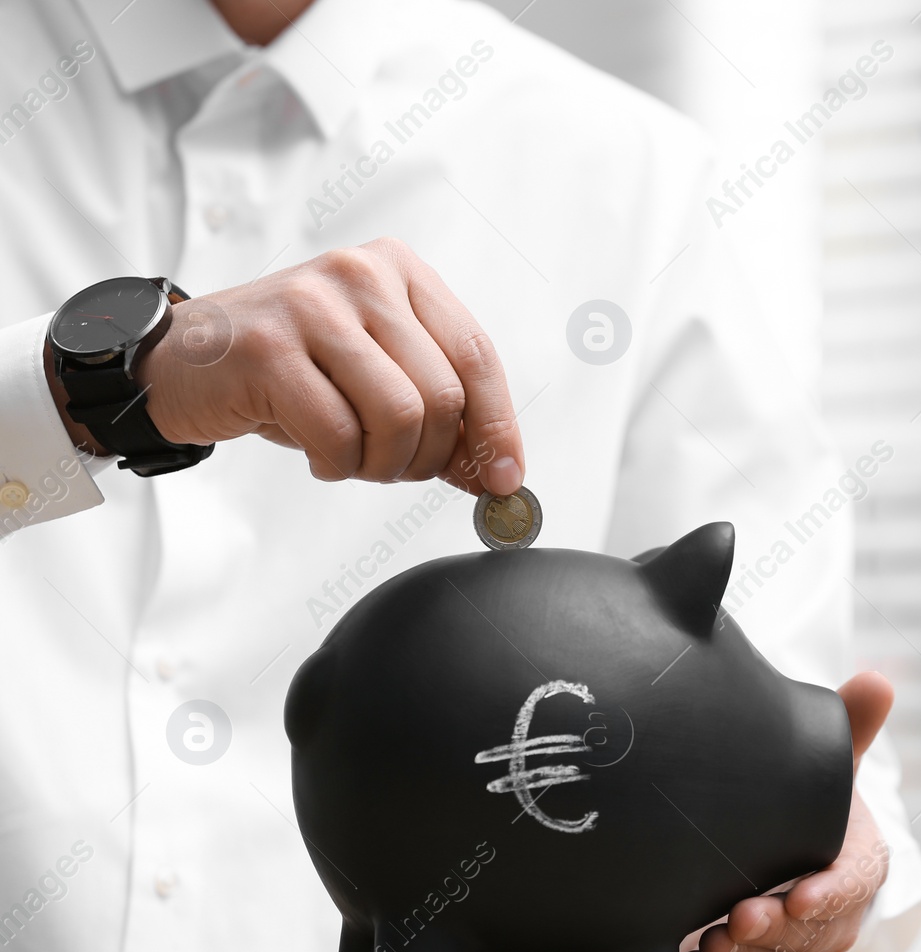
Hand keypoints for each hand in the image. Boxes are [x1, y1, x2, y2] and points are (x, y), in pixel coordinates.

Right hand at [58, 238, 524, 494]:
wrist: (183, 360)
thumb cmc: (289, 367)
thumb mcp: (374, 373)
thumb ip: (439, 409)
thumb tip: (495, 471)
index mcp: (400, 270)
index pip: (476, 355)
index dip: (496, 426)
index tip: (505, 478)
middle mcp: (362, 275)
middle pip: (442, 395)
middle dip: (429, 456)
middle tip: (396, 468)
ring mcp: (313, 306)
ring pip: (399, 417)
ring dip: (383, 464)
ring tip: (354, 459)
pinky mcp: (269, 348)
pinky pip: (338, 435)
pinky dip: (337, 465)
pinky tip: (318, 455)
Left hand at [680, 671, 894, 951]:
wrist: (787, 834)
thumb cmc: (812, 798)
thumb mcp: (833, 760)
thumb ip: (853, 724)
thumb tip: (878, 680)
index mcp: (861, 861)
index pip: (855, 883)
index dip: (831, 895)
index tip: (800, 896)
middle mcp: (836, 911)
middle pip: (816, 935)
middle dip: (777, 932)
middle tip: (737, 920)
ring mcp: (799, 945)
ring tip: (708, 946)